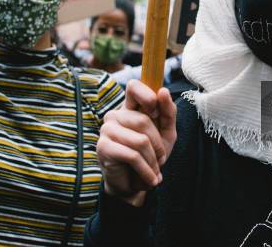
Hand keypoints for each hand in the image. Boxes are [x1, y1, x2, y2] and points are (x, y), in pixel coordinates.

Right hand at [97, 79, 176, 203]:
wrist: (135, 184)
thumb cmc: (150, 154)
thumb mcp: (166, 132)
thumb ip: (168, 112)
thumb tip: (163, 91)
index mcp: (130, 107)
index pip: (134, 86)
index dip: (148, 96)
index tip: (156, 113)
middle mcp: (116, 115)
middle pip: (143, 120)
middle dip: (158, 143)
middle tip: (161, 158)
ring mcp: (107, 130)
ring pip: (140, 140)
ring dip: (153, 160)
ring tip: (154, 170)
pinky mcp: (103, 147)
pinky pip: (133, 155)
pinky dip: (146, 170)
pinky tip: (150, 179)